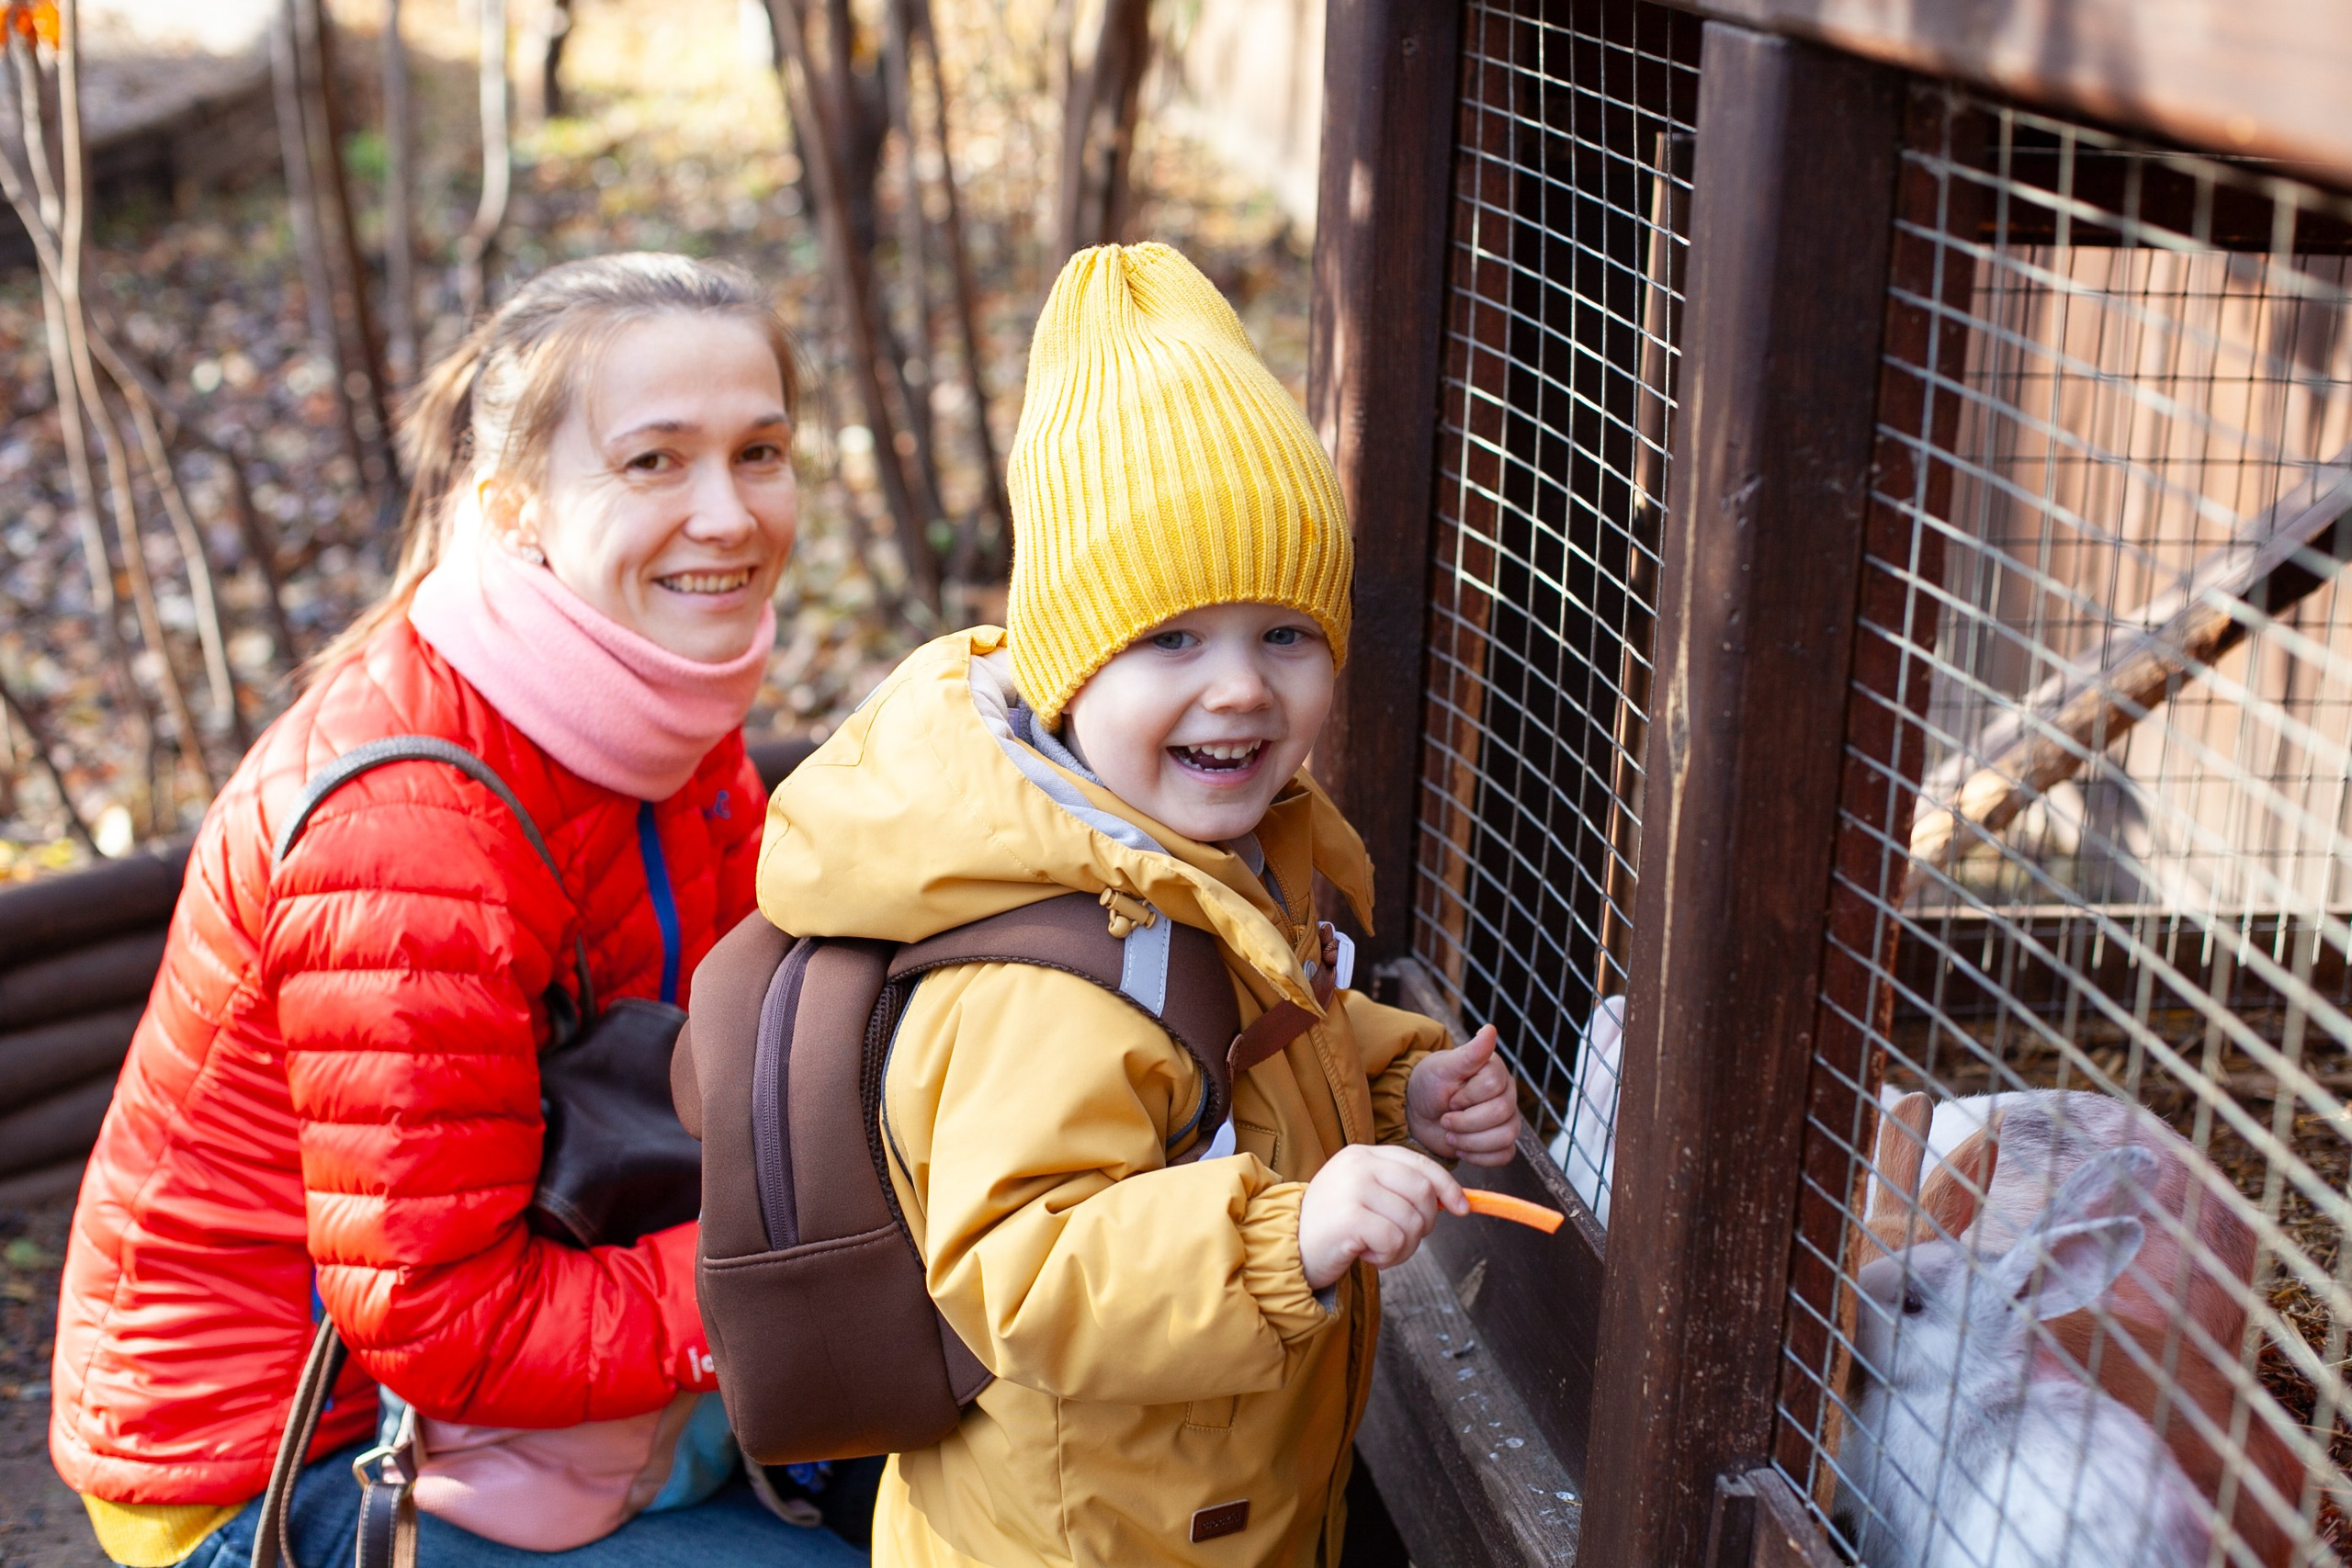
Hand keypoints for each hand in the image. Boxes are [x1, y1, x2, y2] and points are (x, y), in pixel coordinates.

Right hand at [1298, 1145, 1464, 1288]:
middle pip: (1422, 1193)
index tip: (1462, 1208)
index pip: (1420, 1164)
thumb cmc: (1332, 1226)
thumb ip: (1399, 1189)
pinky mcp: (1350, 1217)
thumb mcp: (1365, 1194)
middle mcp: (1358, 1164)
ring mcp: (1353, 1188)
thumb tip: (1451, 1199)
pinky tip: (1365, 1254)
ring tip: (1375, 1247)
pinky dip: (1387, 1256)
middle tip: (1399, 1239)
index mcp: (1364, 1154)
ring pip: (1412, 1221)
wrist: (1287, 1247)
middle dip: (1422, 1224)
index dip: (1447, 1187)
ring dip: (1402, 1246)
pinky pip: (1395, 1240)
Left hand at [1406, 1025, 1521, 1166]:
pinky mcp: (1500, 1142)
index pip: (1494, 1085)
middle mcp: (1506, 1093)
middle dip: (1466, 1121)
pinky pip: (1504, 1155)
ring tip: (1450, 1134)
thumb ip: (1469, 1053)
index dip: (1467, 1096)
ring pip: (1506, 1136)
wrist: (1418, 1113)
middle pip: (1502, 1113)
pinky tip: (1461, 1148)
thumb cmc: (1429, 1085)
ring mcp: (1507, 1119)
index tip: (1448, 1097)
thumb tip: (1490, 1029)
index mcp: (1495, 1070)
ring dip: (1471, 1141)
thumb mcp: (1442, 1068)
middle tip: (1445, 1119)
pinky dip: (1480, 1157)